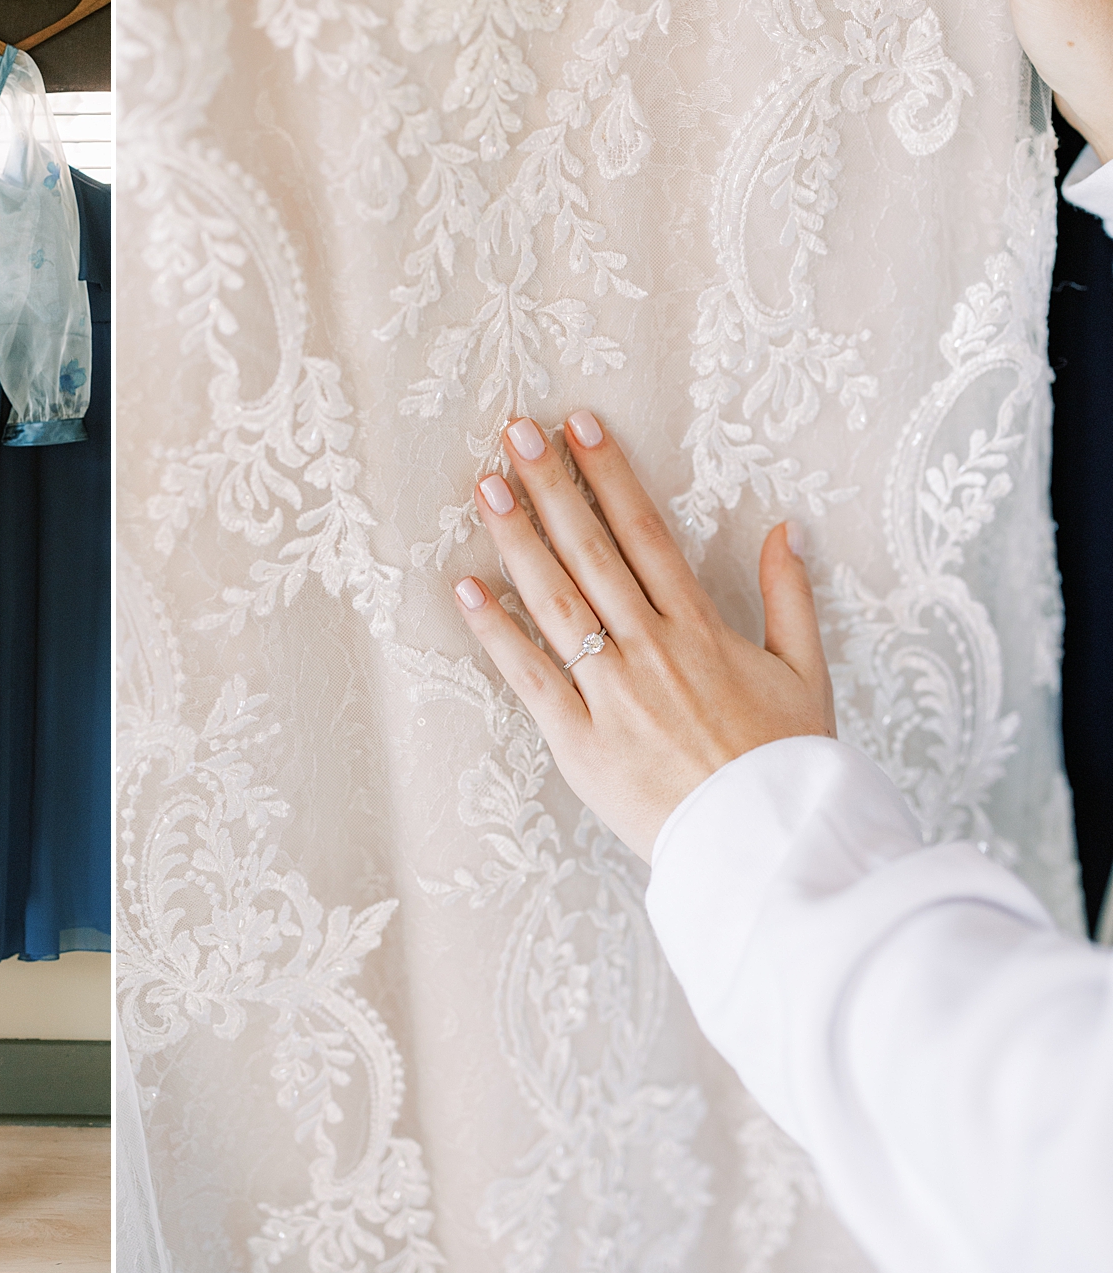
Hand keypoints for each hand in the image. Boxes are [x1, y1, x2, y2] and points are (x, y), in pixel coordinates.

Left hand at [452, 412, 836, 860]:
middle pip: (590, 551)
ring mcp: (611, 691)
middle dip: (551, 487)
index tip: (579, 427)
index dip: (609, 475)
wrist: (768, 845)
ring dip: (517, 540)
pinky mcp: (579, 740)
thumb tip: (786, 528)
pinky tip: (466, 589)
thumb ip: (791, 596)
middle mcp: (650, 648)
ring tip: (486, 487)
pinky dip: (496, 632)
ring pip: (554, 601)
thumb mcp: (807, 672)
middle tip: (516, 433)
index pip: (644, 532)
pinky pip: (530, 676)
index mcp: (701, 627)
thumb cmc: (786, 763)